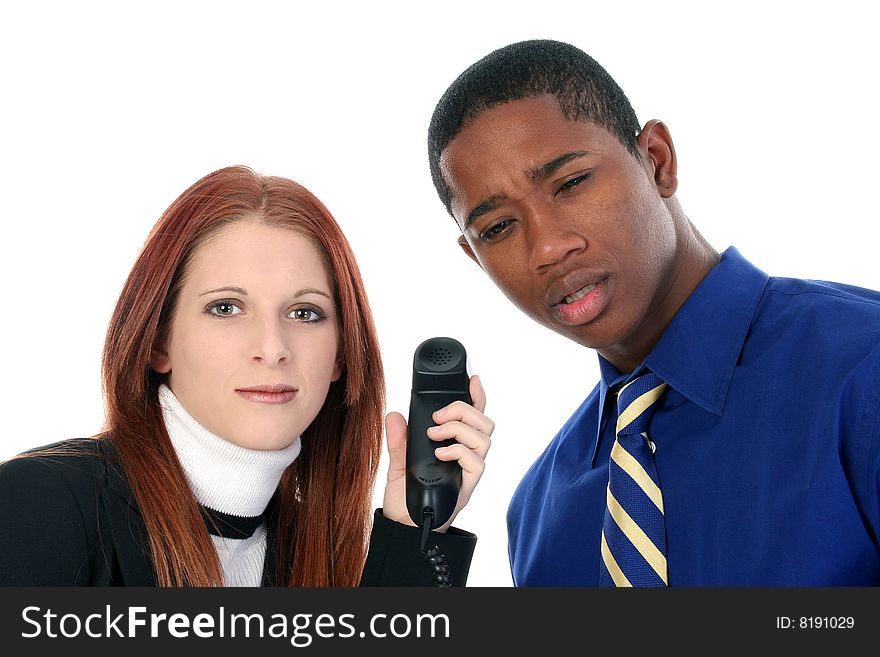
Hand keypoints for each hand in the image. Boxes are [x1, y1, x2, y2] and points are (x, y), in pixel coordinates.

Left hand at [382, 374, 492, 531]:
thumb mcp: (397, 464)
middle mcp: (466, 456)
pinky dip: (459, 452)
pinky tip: (441, 453)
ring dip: (459, 430)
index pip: (473, 417)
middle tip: (438, 417)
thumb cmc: (405, 498)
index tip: (472, 380)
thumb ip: (399, 440)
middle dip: (464, 410)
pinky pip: (477, 463)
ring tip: (435, 435)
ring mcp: (468, 471)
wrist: (404, 528)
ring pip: (484, 439)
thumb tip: (394, 415)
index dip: (477, 397)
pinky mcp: (467, 486)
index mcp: (454, 446)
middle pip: (485, 423)